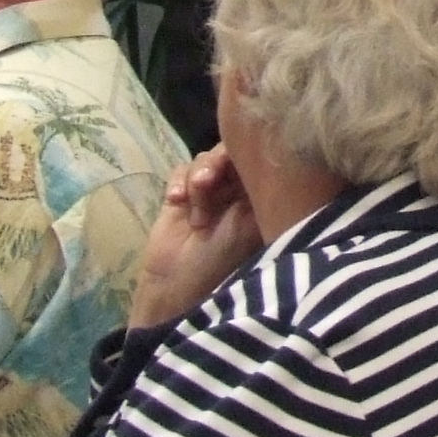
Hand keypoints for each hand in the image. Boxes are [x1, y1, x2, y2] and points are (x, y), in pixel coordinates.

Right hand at [130, 149, 264, 326]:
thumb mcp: (246, 223)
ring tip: (193, 205)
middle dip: (217, 163)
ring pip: (205, 160)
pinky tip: (175, 201)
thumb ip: (253, 187)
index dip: (246, 154)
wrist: (176, 284)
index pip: (260, 160)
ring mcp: (210, 191)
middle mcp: (238, 190)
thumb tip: (260, 153)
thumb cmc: (221, 259)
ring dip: (197, 177)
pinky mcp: (183, 194)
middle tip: (207, 181)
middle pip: (230, 153)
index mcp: (262, 196)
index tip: (234, 163)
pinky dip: (179, 182)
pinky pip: (181, 171)